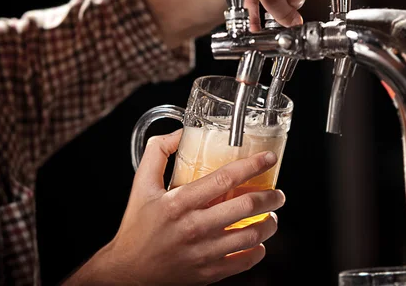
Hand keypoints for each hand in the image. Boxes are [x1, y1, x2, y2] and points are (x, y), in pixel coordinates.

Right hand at [64, 129, 285, 285]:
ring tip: (271, 216)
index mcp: (179, 203)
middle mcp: (194, 227)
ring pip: (251, 235)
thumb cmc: (136, 228)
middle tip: (277, 193)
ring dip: (269, 223)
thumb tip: (179, 133)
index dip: (252, 165)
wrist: (128, 272)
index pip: (225, 178)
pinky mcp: (208, 272)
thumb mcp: (140, 185)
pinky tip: (258, 242)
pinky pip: (244, 261)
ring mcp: (203, 252)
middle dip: (271, 197)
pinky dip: (258, 250)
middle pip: (246, 207)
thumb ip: (157, 153)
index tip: (268, 158)